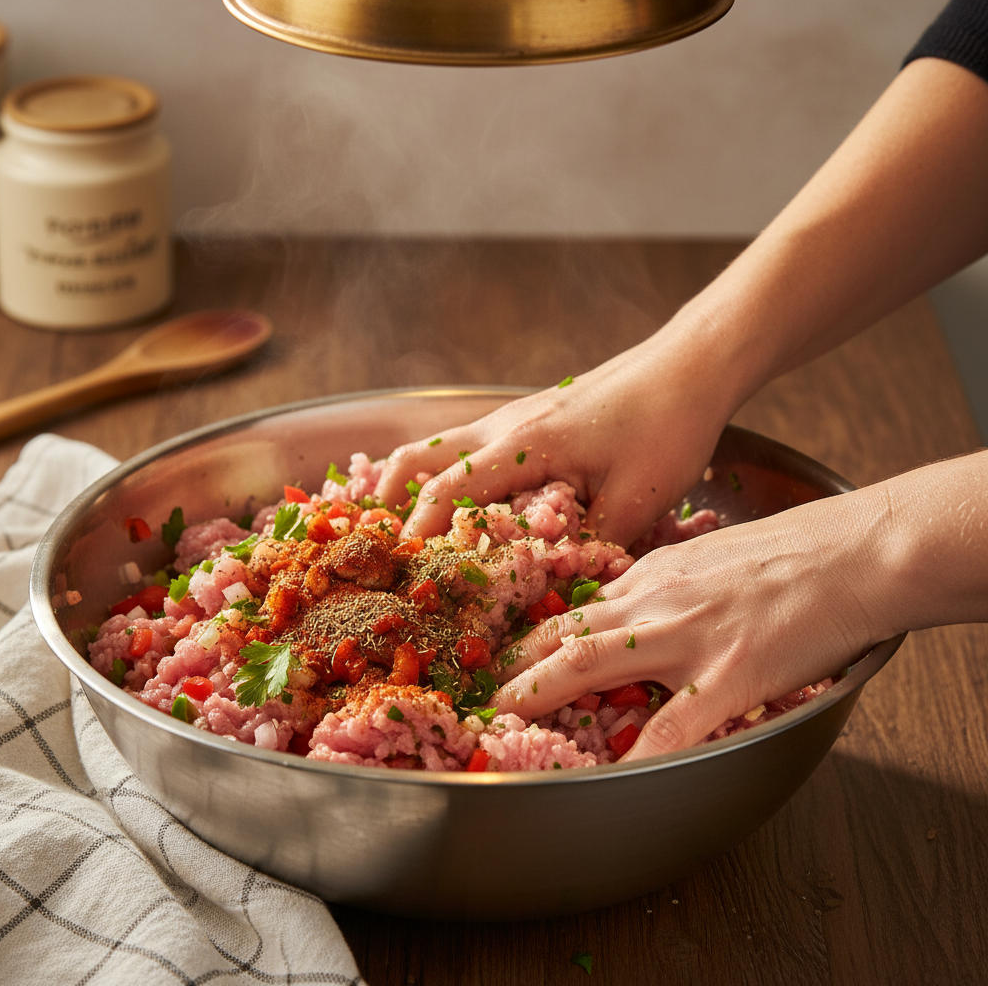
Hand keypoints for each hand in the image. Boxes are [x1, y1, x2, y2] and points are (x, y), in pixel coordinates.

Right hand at [375, 340, 733, 546]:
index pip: (442, 495)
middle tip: (391, 554)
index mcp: (521, 447)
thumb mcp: (637, 498)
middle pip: (417, 460)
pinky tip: (472, 509)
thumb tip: (559, 588)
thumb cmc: (667, 424)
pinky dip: (450, 477)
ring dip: (418, 488)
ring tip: (417, 538)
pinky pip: (470, 448)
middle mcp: (502, 428)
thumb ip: (592, 546)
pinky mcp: (530, 420)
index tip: (402, 579)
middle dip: (393, 506)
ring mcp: (512, 419)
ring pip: (438, 449)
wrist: (689, 366)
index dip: (415, 541)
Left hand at [491, 489, 888, 760]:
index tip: (499, 657)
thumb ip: (668, 584)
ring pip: (591, 662)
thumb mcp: (711, 556)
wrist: (854, 551)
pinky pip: (674, 722)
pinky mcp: (729, 672)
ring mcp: (686, 637)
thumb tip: (637, 611)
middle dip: (514, 664)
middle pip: (563, 633)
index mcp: (651, 575)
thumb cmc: (792, 551)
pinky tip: (610, 778)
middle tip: (474, 693)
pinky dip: (638, 753)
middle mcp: (653, 601)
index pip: (575, 607)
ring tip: (501, 721)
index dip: (531, 635)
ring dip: (539, 693)